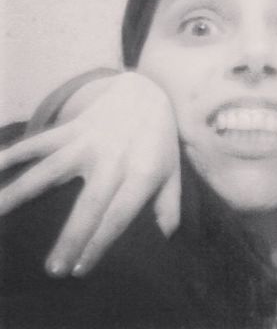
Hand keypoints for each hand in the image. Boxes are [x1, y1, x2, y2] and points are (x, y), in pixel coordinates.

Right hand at [0, 72, 180, 276]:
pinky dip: (12, 154)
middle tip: (51, 270)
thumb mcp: (172, 171)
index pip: (121, 212)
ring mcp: (89, 141)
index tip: (80, 270)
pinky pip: (38, 142)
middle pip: (90, 201)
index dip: (101, 241)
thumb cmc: (158, 142)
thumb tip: (165, 237)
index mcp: (142, 172)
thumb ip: (169, 204)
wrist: (145, 93)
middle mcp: (114, 157)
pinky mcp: (71, 128)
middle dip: (71, 235)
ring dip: (20, 193)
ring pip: (51, 169)